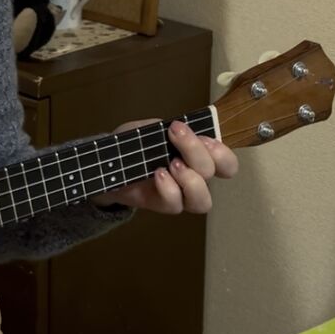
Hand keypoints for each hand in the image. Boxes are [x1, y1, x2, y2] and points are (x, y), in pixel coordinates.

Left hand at [94, 120, 237, 214]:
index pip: (226, 163)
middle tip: (176, 134)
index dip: (221, 153)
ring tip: (172, 163)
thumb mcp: (148, 128)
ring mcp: (180, 194)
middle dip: (197, 151)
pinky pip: (175, 204)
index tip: (202, 135)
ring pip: (203, 200)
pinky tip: (157, 173)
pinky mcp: (163, 205)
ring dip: (191, 179)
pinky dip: (169, 188)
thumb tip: (180, 129)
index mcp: (198, 156)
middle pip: (214, 173)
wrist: (108, 163)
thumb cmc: (133, 145)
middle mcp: (194, 177)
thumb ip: (165, 128)